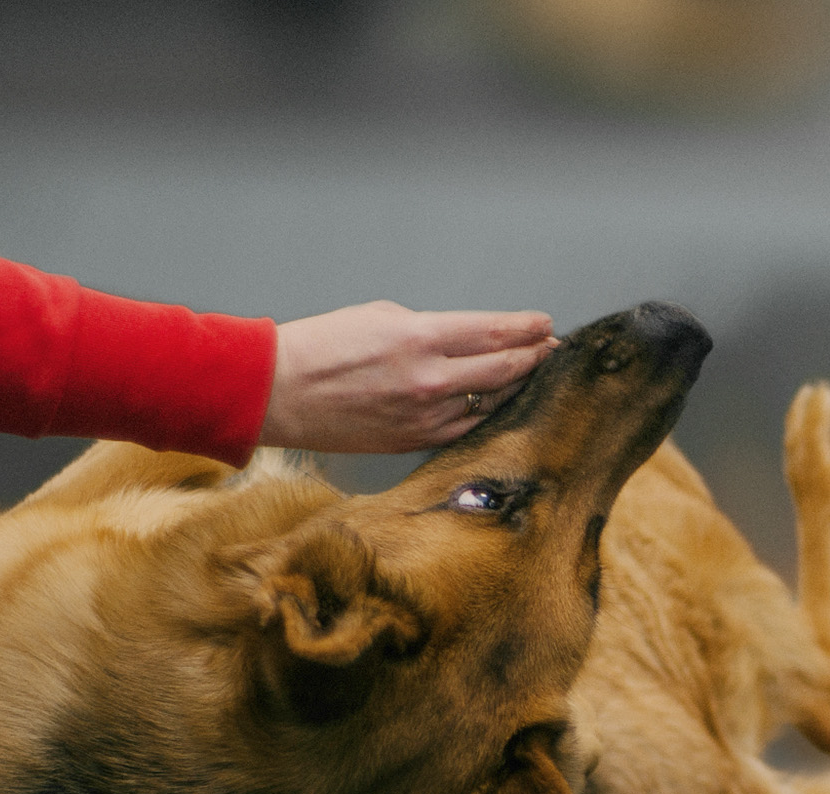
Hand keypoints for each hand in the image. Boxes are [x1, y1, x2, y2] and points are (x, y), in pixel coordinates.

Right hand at [261, 301, 556, 452]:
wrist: (280, 392)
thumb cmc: (322, 349)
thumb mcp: (381, 317)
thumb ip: (429, 327)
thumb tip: (464, 338)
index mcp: (420, 339)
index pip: (494, 333)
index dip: (527, 328)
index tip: (544, 325)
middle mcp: (429, 381)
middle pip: (503, 369)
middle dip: (533, 356)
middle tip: (548, 348)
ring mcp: (424, 417)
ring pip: (490, 402)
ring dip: (515, 386)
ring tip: (529, 373)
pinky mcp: (414, 441)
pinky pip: (465, 427)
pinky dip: (486, 412)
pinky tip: (496, 402)